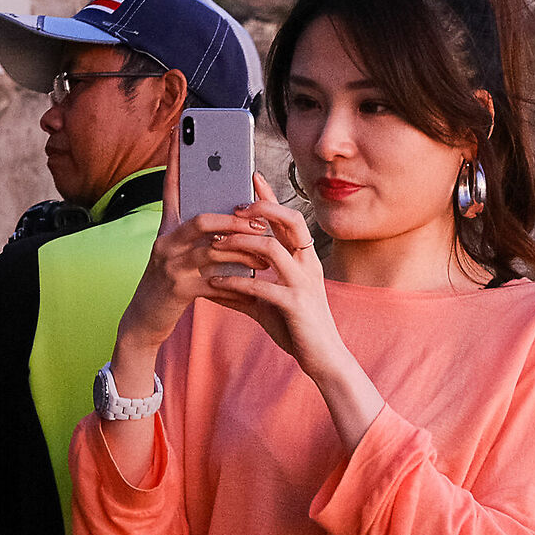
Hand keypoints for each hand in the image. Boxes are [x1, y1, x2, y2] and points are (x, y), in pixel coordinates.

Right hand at [113, 135, 274, 365]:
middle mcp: (165, 240)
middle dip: (235, 218)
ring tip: (267, 253)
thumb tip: (233, 215)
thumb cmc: (169, 282)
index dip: (176, 159)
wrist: (144, 319)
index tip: (180, 130)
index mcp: (167, 227)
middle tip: (260, 219)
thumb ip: (199, 234)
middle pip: (202, 218)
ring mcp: (170, 264)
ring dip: (245, 249)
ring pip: (214, 248)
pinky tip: (254, 281)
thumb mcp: (179, 252)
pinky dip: (238, 279)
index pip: (172, 186)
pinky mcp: (179, 288)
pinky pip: (216, 278)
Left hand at [194, 174, 343, 376]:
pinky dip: (236, 282)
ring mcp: (303, 283)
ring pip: (272, 248)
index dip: (271, 196)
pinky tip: (215, 283)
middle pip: (290, 221)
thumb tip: (212, 279)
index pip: (288, 218)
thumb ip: (245, 286)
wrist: (323, 358)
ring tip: (215, 243)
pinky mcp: (295, 305)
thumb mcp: (269, 300)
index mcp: (303, 258)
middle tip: (232, 206)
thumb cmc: (295, 326)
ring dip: (240, 242)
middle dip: (261, 208)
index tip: (251, 175)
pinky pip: (262, 285)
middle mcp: (307, 264)